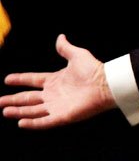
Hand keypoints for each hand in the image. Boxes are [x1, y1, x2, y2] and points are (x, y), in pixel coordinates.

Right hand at [1, 34, 116, 128]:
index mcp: (55, 80)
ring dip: (19, 112)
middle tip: (0, 102)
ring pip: (33, 110)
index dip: (20, 80)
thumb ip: (66, 48)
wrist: (107, 84)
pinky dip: (33, 123)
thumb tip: (60, 37)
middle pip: (29, 98)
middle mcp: (54, 94)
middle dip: (14, 100)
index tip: (7, 79)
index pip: (33, 80)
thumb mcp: (77, 55)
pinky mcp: (63, 116)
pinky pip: (45, 121)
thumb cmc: (94, 70)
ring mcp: (58, 106)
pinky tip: (21, 123)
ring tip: (5, 111)